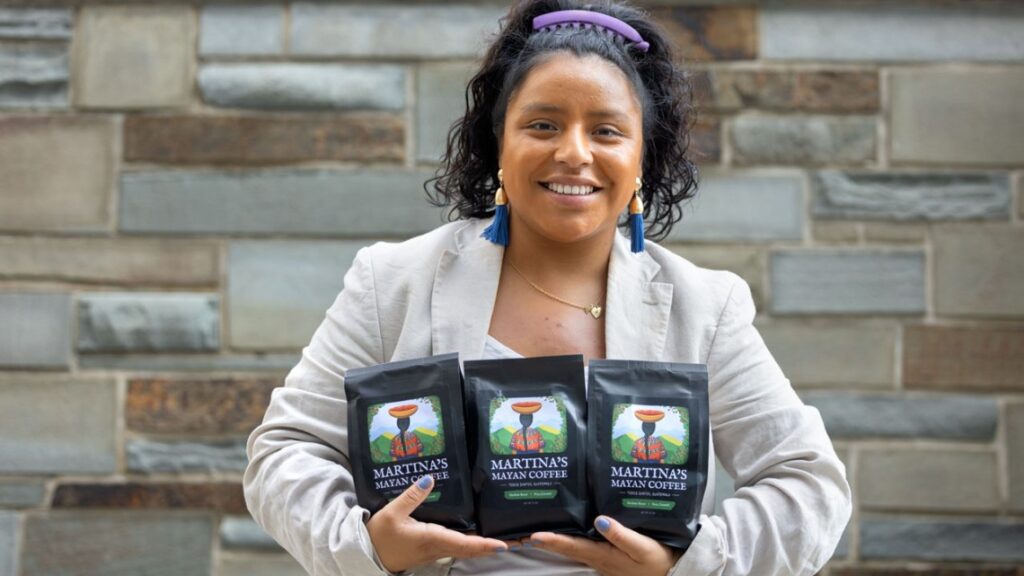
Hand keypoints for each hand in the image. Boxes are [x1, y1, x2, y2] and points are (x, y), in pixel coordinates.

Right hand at [366, 475, 507, 572]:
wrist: (368, 555)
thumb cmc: (380, 535)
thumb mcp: (393, 512)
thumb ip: (413, 495)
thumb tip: (431, 478)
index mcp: (431, 538)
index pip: (463, 543)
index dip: (484, 545)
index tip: (503, 544)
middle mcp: (438, 548)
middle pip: (470, 549)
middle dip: (492, 547)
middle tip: (516, 540)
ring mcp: (436, 552)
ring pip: (465, 550)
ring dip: (484, 547)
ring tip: (504, 538)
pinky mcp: (432, 550)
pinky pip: (457, 548)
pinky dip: (471, 545)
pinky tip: (479, 537)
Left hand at [530, 516, 679, 575]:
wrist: (672, 573)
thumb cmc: (658, 560)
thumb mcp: (642, 547)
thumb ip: (620, 534)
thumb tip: (598, 519)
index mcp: (603, 555)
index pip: (572, 546)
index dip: (552, 540)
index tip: (533, 536)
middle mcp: (597, 558)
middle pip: (566, 548)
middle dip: (544, 541)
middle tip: (521, 534)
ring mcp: (600, 559)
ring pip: (572, 549)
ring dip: (553, 542)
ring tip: (532, 533)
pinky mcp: (606, 557)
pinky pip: (582, 548)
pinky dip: (568, 541)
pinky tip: (563, 534)